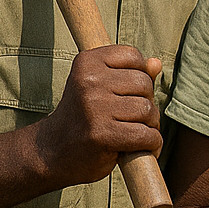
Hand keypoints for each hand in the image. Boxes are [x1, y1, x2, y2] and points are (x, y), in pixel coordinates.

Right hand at [37, 45, 162, 185]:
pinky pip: (146, 135)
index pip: (133, 56)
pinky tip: (138, 148)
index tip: (127, 93)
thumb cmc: (84, 117)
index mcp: (86, 62)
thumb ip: (130, 73)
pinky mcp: (102, 134)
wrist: (52, 151)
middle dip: (146, 103)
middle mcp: (89, 81)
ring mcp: (95, 107)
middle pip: (144, 84)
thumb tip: (156, 63)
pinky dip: (151, 144)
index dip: (139, 75)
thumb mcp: (101, 88)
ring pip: (148, 110)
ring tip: (132, 132)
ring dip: (149, 125)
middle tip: (130, 118)